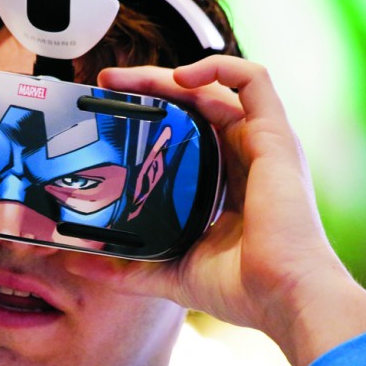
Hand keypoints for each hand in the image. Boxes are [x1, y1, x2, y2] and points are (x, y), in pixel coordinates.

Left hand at [65, 55, 365, 365]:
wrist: (283, 298)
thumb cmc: (242, 290)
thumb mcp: (171, 272)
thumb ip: (128, 268)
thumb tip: (81, 265)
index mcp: (227, 182)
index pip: (186, 132)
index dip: (150, 116)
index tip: (108, 113)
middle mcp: (246, 156)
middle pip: (194, 103)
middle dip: (148, 86)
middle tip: (105, 83)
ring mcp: (262, 143)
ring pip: (215, 86)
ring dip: (168, 73)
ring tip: (125, 79)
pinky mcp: (275, 135)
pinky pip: (253, 79)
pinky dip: (218, 67)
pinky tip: (180, 78)